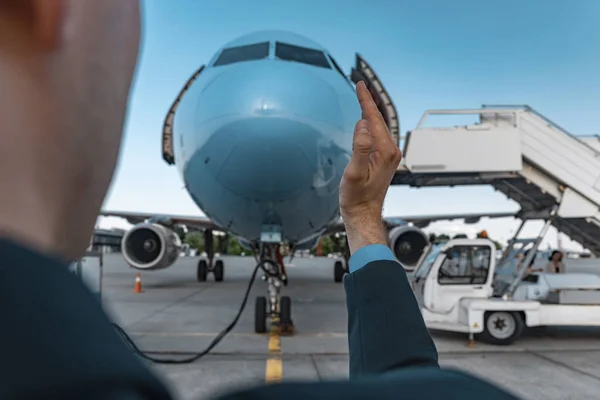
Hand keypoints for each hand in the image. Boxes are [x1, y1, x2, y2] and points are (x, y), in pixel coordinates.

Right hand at [340, 81, 401, 253]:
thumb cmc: (357, 198)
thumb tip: (363, 125)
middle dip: (369, 102)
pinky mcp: (384, 160)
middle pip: (379, 120)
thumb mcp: (354, 173)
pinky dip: (371, 123)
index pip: (374, 119)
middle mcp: (390, 152)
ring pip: (379, 127)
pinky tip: (366, 120)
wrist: (363, 214)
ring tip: (363, 97)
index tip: (360, 85)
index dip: (365, 101)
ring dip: (370, 111)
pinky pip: (378, 135)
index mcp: (384, 152)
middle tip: (360, 85)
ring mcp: (388, 156)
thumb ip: (359, 148)